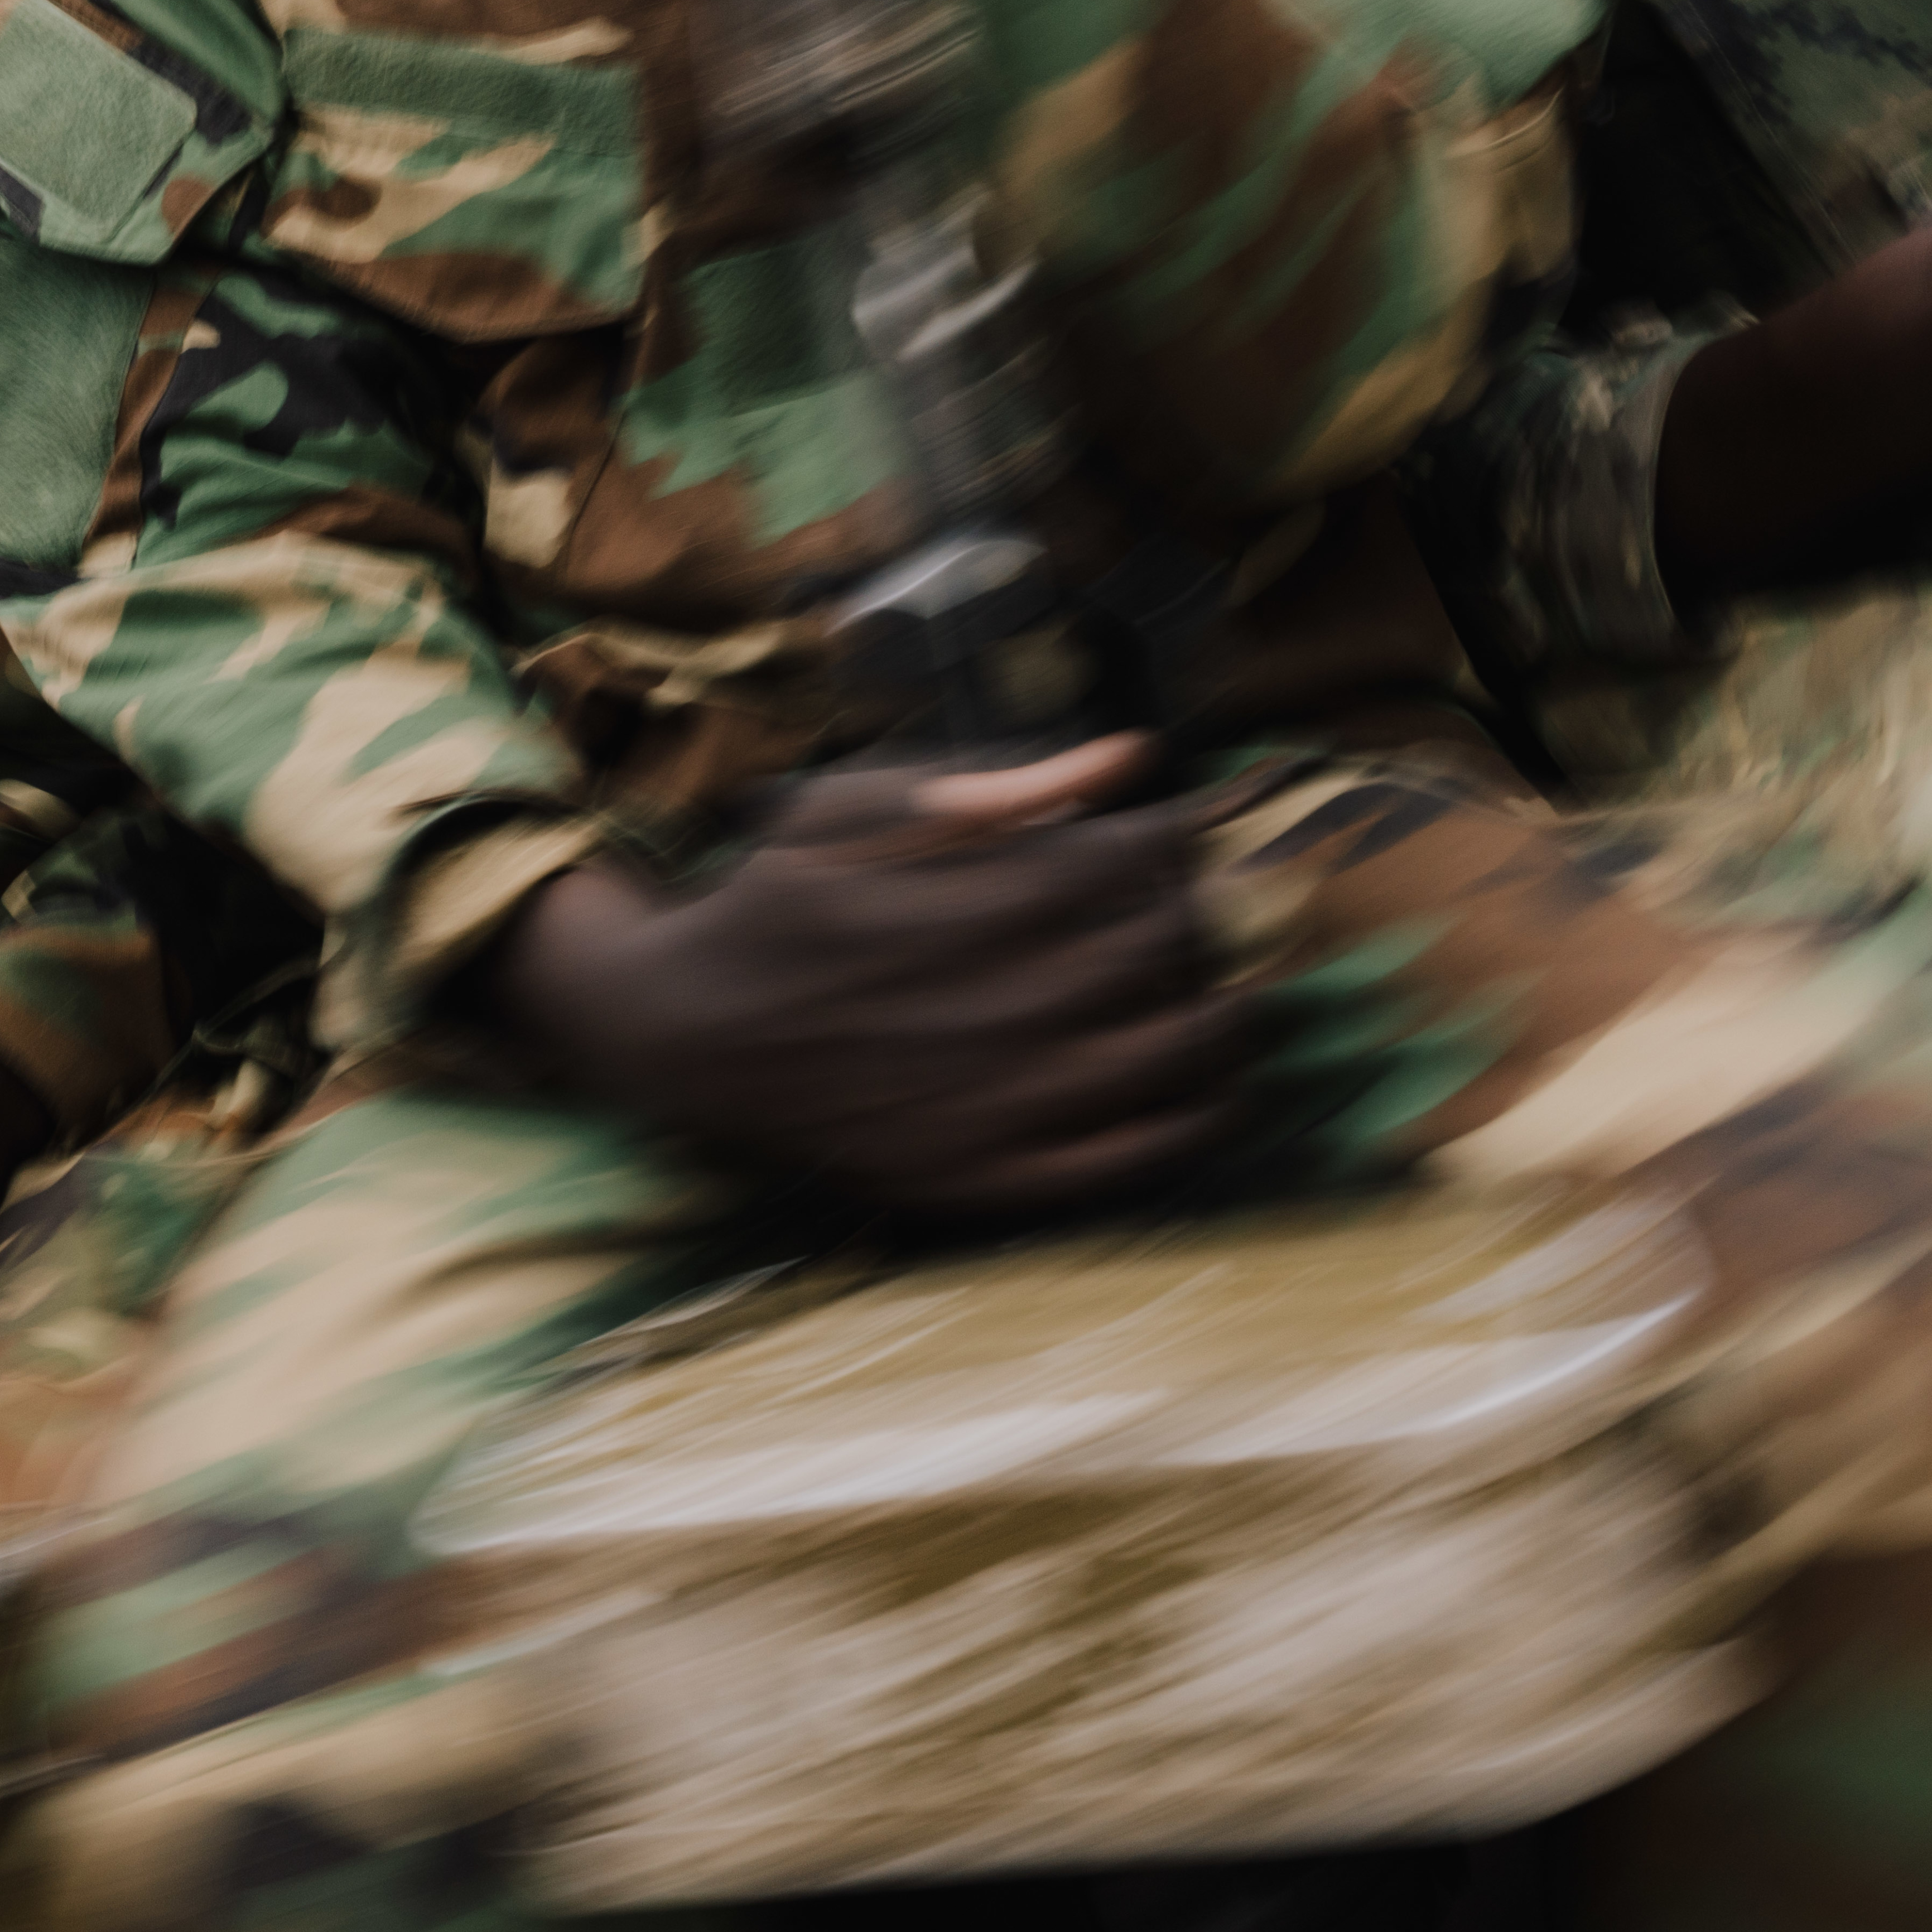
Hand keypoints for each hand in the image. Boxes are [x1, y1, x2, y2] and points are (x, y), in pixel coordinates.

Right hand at [468, 736, 1251, 1220]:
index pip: (1105, 866)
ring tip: (1242, 976)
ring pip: (1149, 1057)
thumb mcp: (850, 807)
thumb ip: (988, 782)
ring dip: (1219, 1009)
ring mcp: (973, 1106)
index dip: (1175, 836)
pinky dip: (1184, 1120)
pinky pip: (1115, 1159)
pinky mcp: (973, 1176)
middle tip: (1232, 889)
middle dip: (1206, 910)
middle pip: (1139, 954)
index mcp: (936, 912)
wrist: (689, 1034)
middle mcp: (965, 1013)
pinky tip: (1213, 1082)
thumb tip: (1127, 755)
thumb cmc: (781, 896)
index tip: (1206, 814)